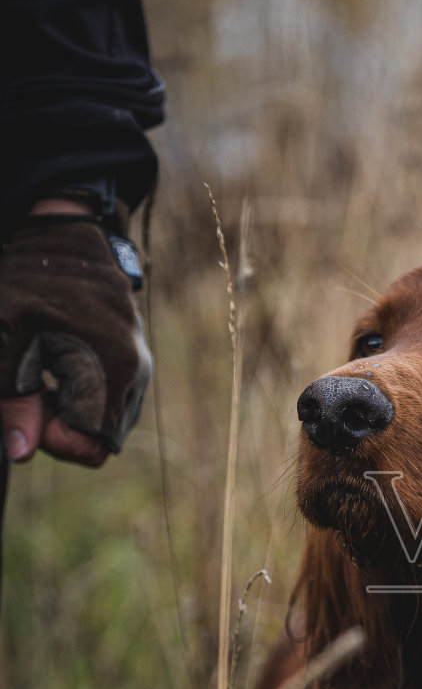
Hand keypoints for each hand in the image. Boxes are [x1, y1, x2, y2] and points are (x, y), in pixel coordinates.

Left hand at [0, 200, 152, 467]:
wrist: (63, 237)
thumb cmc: (27, 287)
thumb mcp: (5, 343)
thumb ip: (11, 402)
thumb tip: (21, 451)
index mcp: (113, 368)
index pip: (90, 445)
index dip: (52, 436)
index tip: (28, 402)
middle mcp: (136, 370)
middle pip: (100, 438)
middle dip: (61, 423)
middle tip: (32, 384)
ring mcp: (141, 364)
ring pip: (106, 420)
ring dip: (71, 408)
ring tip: (45, 369)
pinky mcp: (137, 358)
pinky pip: (111, 398)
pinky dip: (84, 392)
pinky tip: (61, 360)